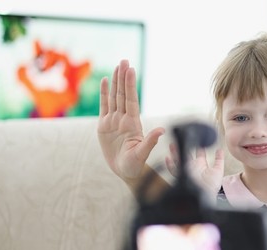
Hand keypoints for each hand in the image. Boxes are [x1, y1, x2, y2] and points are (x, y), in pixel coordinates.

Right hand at [97, 60, 163, 181]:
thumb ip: (150, 141)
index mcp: (133, 124)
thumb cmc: (136, 165)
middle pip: (122, 94)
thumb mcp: (142, 154)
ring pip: (114, 97)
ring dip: (115, 82)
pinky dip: (104, 94)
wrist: (127, 171)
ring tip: (117, 66)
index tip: (131, 70)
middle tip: (124, 60)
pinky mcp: (104, 126)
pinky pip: (104, 106)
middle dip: (123, 78)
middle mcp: (124, 119)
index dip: (130, 85)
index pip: (131, 100)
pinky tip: (106, 81)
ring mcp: (114, 121)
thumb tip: (162, 130)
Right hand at [165, 144, 224, 194]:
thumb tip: (220, 150)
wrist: (207, 196)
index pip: (199, 153)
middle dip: (183, 146)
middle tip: (181, 138)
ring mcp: (186, 170)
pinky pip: (174, 170)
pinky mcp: (182, 176)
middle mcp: (193, 167)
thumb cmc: (212, 186)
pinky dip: (170, 165)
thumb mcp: (218, 170)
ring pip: (179, 160)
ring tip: (172, 145)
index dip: (198, 146)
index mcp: (201, 165)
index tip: (197, 139)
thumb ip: (219, 160)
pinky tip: (167, 158)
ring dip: (175, 153)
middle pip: (186, 154)